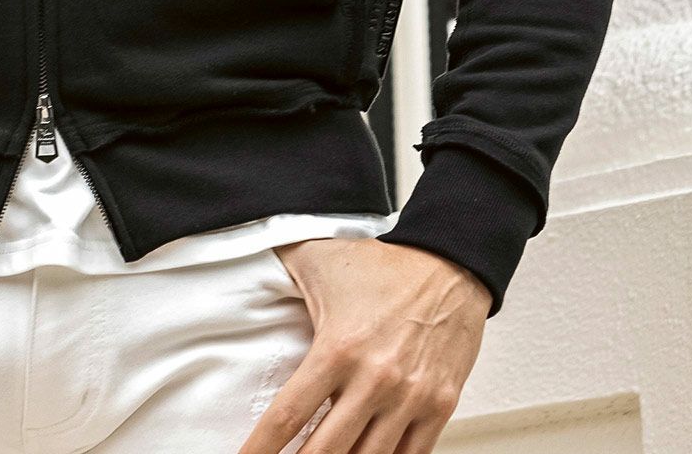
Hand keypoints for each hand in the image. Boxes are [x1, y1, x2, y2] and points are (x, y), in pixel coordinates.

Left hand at [234, 238, 488, 453]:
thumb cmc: (384, 266)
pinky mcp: (439, 408)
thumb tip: (241, 258)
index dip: (260, 448)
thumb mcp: (320, 258)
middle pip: (325, 452)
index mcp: (337, 348)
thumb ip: (278, 267)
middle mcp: (374, 380)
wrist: (450, 265)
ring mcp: (410, 398)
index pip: (288, 415)